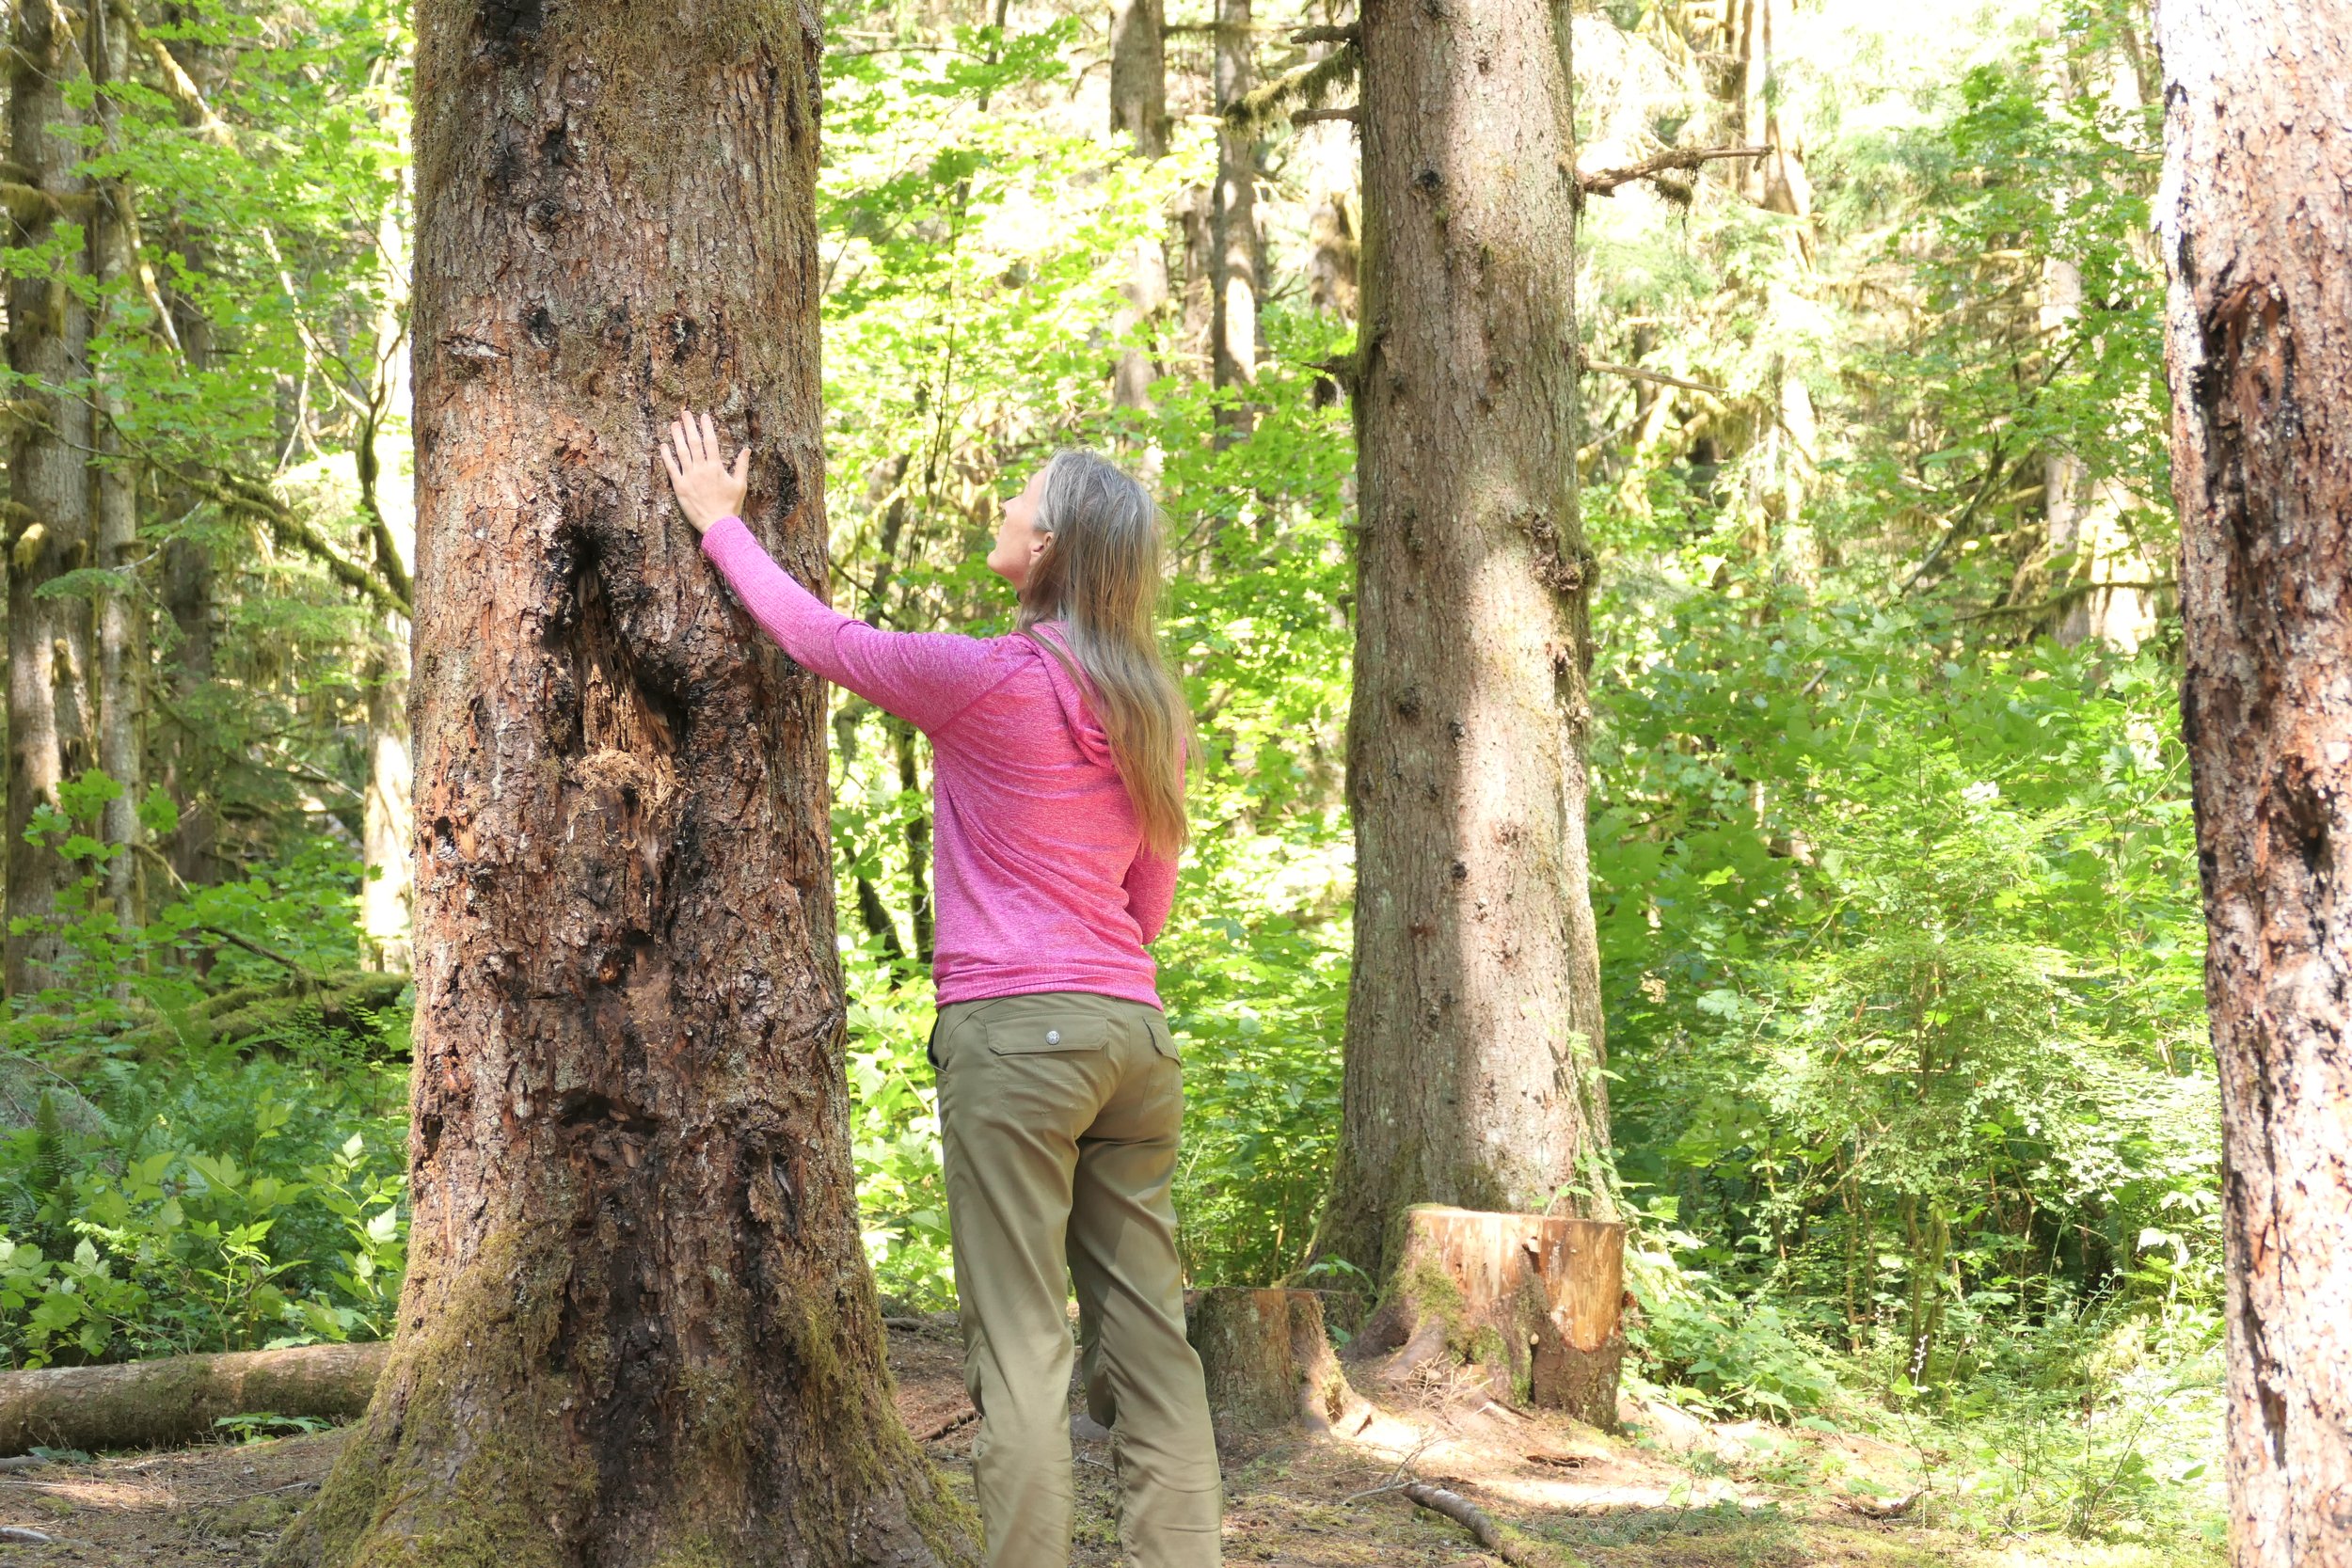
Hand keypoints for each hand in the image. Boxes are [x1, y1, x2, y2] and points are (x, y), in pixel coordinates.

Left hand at [660, 409, 748, 534]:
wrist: (718, 524)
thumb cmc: (730, 506)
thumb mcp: (740, 485)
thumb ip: (742, 466)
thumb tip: (746, 449)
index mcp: (716, 467)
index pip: (711, 442)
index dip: (706, 427)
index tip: (703, 416)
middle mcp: (702, 469)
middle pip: (694, 442)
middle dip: (689, 426)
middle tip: (685, 413)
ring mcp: (689, 477)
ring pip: (681, 452)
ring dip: (677, 437)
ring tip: (674, 424)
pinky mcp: (680, 487)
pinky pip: (671, 468)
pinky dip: (667, 456)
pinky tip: (663, 445)